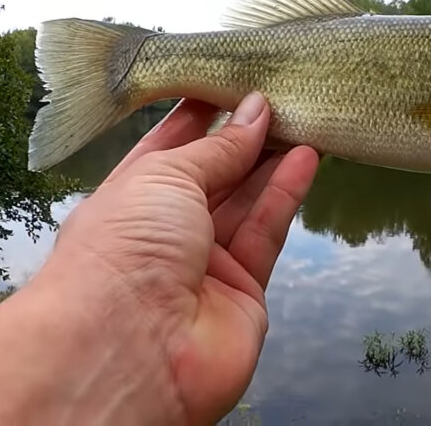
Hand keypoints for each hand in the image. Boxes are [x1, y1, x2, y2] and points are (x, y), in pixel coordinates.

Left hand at [0, 93, 318, 423]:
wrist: (130, 350)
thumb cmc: (123, 249)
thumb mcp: (164, 176)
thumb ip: (218, 147)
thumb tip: (255, 110)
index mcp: (130, 198)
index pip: (170, 147)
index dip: (204, 115)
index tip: (237, 81)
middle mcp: (166, 230)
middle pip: (215, 174)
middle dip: (247, 136)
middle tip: (284, 96)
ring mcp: (205, 262)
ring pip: (247, 201)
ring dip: (274, 161)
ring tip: (306, 118)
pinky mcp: (244, 289)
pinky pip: (267, 232)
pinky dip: (286, 194)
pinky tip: (306, 158)